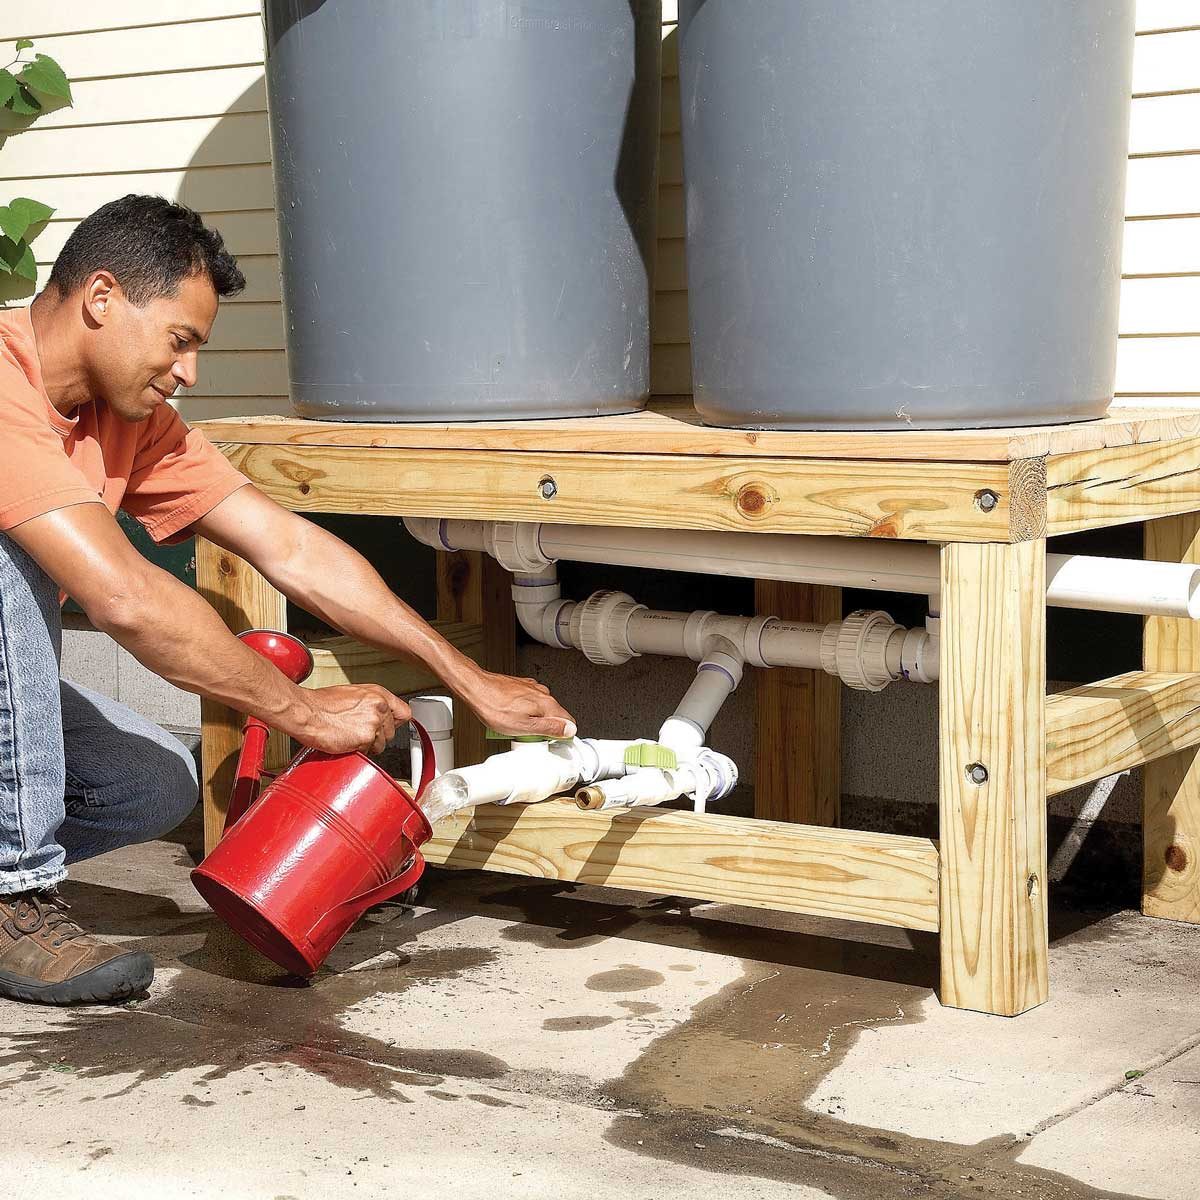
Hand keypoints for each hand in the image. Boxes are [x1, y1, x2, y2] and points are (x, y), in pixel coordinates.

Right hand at [289, 684, 411, 754]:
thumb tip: (378, 714)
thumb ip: (370, 704)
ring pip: (381, 744)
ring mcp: (374, 722)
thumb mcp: (353, 694)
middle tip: (359, 733)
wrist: (306, 713)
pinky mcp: (366, 738)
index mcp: (378, 694)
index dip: (395, 723)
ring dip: (368, 745)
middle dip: (378, 736)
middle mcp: (379, 706)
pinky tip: (347, 742)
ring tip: (350, 736)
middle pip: (392, 732)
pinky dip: (359, 751)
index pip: (403, 713)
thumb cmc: (321, 704)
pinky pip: (369, 752)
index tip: (390, 727)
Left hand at [457, 667, 575, 739]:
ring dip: (533, 721)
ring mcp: (531, 688)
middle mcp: (542, 693)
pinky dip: (524, 712)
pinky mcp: (521, 687)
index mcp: (546, 704)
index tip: (550, 742)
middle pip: (554, 717)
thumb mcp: (523, 727)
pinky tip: (510, 717)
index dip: (562, 736)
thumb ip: (549, 729)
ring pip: (540, 710)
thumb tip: (569, 730)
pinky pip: (529, 704)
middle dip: (544, 729)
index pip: (569, 722)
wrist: (475, 688)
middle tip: (527, 736)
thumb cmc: (494, 706)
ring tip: (515, 727)